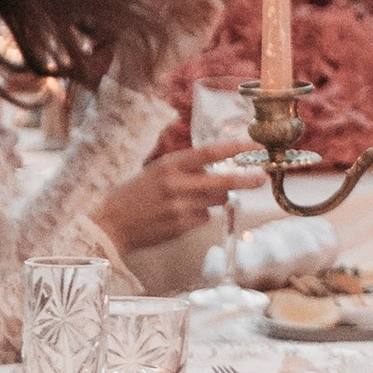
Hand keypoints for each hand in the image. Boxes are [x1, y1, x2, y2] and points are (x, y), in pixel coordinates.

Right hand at [94, 141, 244, 255]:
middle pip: (222, 182)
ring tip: (192, 198)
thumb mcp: (155, 172)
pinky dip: (199, 215)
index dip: (234, 149)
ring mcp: (181, 208)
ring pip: (216, 201)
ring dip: (215, 199)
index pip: (209, 153)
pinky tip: (180, 215)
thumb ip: (184, 169)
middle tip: (261, 178)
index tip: (253, 146)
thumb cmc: (133, 195)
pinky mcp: (182, 227)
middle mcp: (177, 185)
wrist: (111, 225)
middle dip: (245, 180)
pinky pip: (204, 217)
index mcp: (170, 165)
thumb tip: (216, 167)